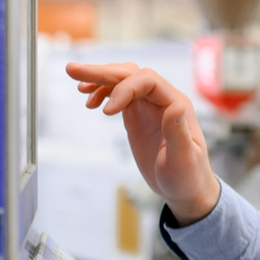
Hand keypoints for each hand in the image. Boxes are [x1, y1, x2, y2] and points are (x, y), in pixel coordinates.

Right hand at [65, 62, 220, 224]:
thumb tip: (177, 106)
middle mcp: (163, 100)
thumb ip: (178, 134)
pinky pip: (119, 95)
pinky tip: (89, 101)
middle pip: (131, 74)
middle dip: (102, 72)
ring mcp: (150, 106)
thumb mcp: (183, 160)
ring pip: (123, 81)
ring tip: (76, 85)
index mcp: (177, 104)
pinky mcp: (138, 115)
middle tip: (72, 71)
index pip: (148, 81)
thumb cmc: (188, 176)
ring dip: (99, 79)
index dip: (125, 89)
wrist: (185, 188)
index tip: (106, 113)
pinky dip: (103, 93)